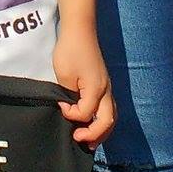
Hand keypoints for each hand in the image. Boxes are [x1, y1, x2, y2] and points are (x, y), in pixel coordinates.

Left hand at [53, 25, 114, 146]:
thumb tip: (69, 108)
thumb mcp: (64, 74)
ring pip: (111, 116)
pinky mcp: (104, 84)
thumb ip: (68, 95)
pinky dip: (102, 120)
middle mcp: (106, 91)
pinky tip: (92, 122)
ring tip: (89, 141)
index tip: (61, 106)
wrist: (80, 31)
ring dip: (101, 130)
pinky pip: (108, 108)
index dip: (71, 114)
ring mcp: (107, 87)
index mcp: (96, 89)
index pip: (86, 113)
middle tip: (79, 141)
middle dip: (95, 135)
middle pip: (108, 121)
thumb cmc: (70, 50)